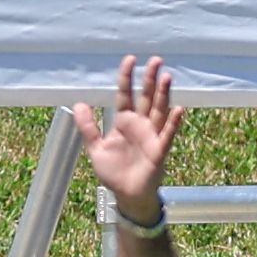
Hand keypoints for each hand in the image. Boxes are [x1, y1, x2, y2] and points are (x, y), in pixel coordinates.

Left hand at [72, 55, 183, 221]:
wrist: (127, 196)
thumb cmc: (114, 172)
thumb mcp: (96, 149)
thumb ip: (88, 128)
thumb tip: (78, 104)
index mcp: (124, 121)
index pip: (126, 94)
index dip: (127, 77)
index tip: (130, 59)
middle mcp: (140, 124)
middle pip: (146, 97)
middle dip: (150, 79)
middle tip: (156, 60)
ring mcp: (151, 135)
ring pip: (159, 110)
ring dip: (163, 94)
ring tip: (166, 76)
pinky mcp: (159, 150)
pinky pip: (167, 134)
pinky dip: (173, 123)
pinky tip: (178, 109)